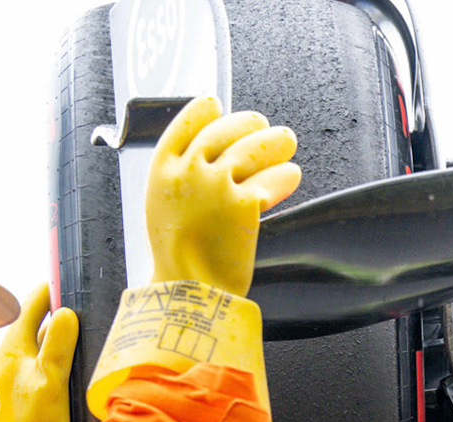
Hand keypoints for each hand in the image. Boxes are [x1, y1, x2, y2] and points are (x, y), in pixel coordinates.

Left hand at [0, 285, 76, 421]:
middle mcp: (20, 358)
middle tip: (88, 298)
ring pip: (52, 343)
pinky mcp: (42, 388)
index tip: (66, 276)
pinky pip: (59, 361)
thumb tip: (66, 313)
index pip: (31, 308)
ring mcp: (30, 373)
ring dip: (70, 333)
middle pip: (43, 324)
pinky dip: (73, 353)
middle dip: (64, 310)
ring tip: (94, 322)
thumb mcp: (49, 382)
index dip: (49, 291)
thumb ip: (56, 347)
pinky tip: (89, 357)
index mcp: (14, 349)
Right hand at [146, 96, 300, 296]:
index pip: (184, 125)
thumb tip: (204, 159)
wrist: (188, 287)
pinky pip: (271, 180)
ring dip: (274, 141)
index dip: (202, 111)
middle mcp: (189, 170)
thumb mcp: (162, 206)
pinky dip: (284, 175)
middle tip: (261, 124)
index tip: (215, 103)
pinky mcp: (244, 204)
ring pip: (252, 148)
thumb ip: (180, 180)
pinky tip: (291, 173)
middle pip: (223, 131)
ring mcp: (217, 184)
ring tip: (286, 141)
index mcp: (162, 170)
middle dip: (246, 123)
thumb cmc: (177, 256)